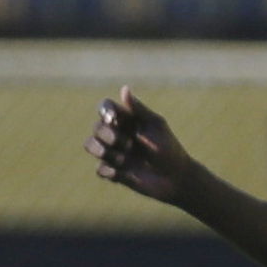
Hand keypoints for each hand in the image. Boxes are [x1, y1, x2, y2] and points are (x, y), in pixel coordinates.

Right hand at [87, 86, 192, 204]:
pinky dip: (109, 171)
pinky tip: (124, 174)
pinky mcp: (113, 173)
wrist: (176, 178)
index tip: (113, 117)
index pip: (105, 107)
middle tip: (129, 144)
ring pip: (90, 145)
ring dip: (104, 151)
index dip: (105, 110)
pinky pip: (99, 170)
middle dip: (108, 135)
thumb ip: (139, 109)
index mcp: (127, 120)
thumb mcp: (156, 126)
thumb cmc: (169, 149)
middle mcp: (116, 134)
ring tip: (124, 160)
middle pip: (96, 127)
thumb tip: (124, 88)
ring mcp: (113, 153)